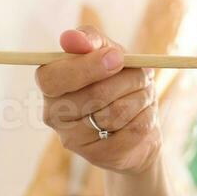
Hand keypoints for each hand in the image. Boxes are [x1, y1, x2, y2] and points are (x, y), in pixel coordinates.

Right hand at [36, 25, 160, 175]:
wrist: (136, 122)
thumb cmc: (116, 79)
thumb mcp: (106, 51)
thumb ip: (89, 40)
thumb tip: (71, 38)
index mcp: (49, 85)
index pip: (52, 78)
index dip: (86, 67)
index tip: (117, 58)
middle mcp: (54, 115)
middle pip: (93, 95)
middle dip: (127, 80)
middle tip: (142, 74)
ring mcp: (74, 141)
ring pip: (117, 113)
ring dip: (141, 96)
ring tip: (143, 93)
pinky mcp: (100, 157)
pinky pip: (133, 131)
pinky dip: (147, 116)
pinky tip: (143, 114)